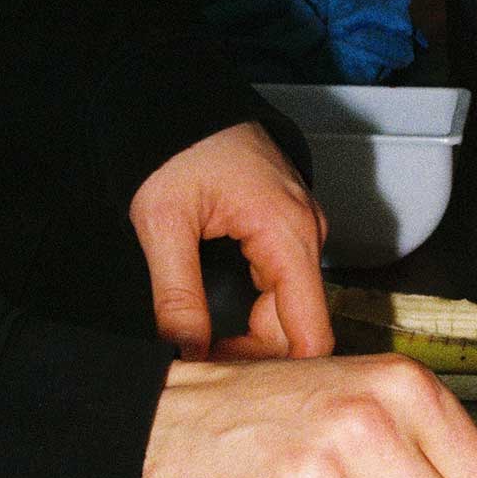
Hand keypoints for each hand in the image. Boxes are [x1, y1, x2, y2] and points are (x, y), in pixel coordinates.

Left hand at [128, 120, 330, 361]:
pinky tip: (222, 329)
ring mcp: (300, 231)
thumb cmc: (173, 144)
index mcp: (288, 234)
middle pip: (302, 329)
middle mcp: (307, 234)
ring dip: (254, 340)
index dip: (277, 374)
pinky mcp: (285, 230)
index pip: (313, 335)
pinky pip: (282, 288)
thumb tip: (186, 357)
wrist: (177, 95)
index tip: (227, 383)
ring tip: (206, 352)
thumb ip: (177, 296)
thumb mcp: (163, 224)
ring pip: (291, 311)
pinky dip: (257, 316)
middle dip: (258, 358)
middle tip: (202, 370)